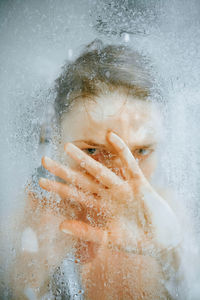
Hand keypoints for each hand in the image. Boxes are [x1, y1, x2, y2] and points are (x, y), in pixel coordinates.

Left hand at [39, 132, 180, 255]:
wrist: (162, 242)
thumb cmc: (136, 242)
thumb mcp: (109, 239)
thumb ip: (86, 232)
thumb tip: (61, 225)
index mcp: (100, 207)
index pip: (74, 195)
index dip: (58, 188)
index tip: (41, 181)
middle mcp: (108, 195)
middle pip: (81, 180)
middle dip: (63, 170)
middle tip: (43, 160)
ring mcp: (122, 188)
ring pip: (99, 170)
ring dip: (84, 159)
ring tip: (66, 147)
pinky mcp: (139, 184)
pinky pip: (130, 165)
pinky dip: (122, 150)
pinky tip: (111, 136)